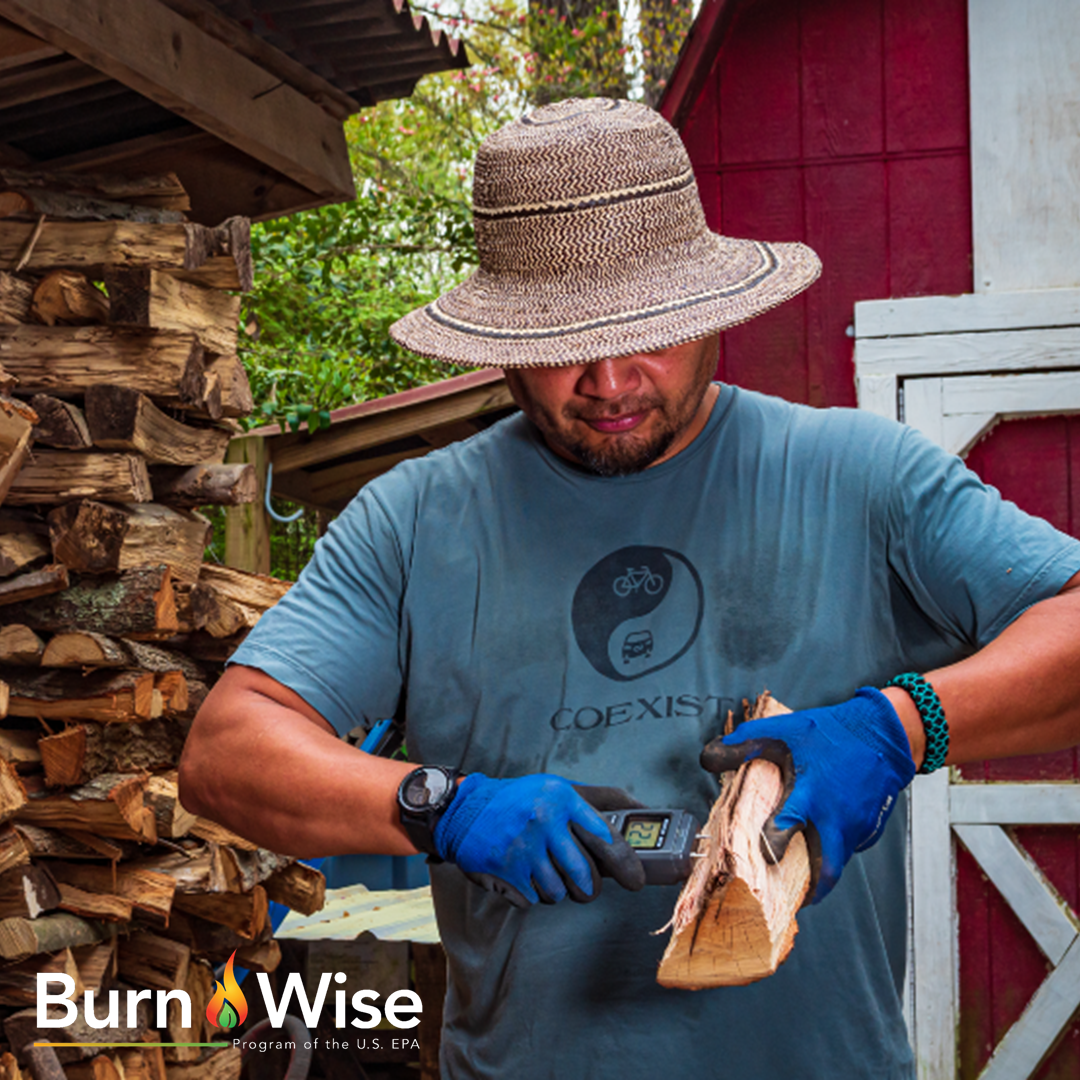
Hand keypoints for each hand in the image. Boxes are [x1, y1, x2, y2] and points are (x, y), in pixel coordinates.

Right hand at [433, 773, 645, 907]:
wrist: (464, 810)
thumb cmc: (521, 799)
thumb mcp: (560, 787)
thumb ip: (601, 799)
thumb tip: (643, 809)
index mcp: (561, 798)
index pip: (606, 838)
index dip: (627, 865)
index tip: (636, 880)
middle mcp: (543, 821)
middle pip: (586, 876)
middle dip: (590, 888)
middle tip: (586, 885)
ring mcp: (522, 849)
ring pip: (561, 893)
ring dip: (559, 891)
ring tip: (546, 871)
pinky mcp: (505, 873)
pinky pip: (535, 900)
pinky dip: (534, 894)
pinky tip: (524, 874)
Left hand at [699, 688, 915, 902]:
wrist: (883, 733)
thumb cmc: (832, 732)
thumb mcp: (783, 730)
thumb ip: (744, 743)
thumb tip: (708, 757)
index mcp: (811, 794)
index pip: (787, 827)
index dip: (771, 846)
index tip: (758, 859)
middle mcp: (837, 817)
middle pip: (826, 869)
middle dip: (809, 889)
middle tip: (789, 897)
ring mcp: (857, 827)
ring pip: (838, 861)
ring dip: (820, 870)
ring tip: (798, 875)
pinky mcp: (870, 829)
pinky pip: (850, 849)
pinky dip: (834, 851)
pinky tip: (820, 842)